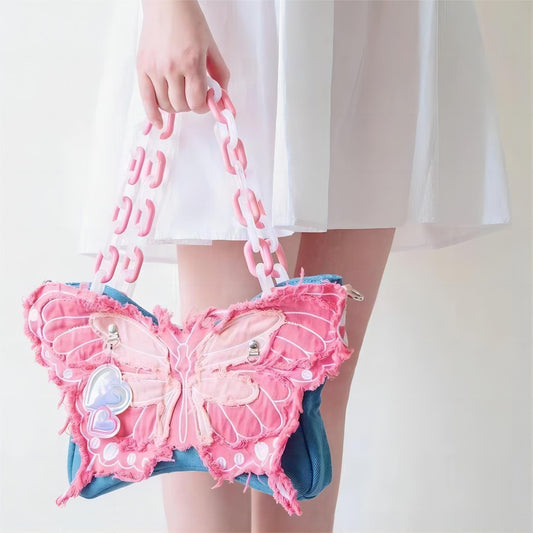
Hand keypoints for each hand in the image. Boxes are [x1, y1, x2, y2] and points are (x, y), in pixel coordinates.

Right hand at [137, 0, 230, 127]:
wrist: (166, 3)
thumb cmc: (190, 21)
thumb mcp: (211, 46)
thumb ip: (220, 74)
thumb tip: (223, 97)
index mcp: (191, 62)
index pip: (197, 101)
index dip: (203, 106)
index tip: (205, 101)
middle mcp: (171, 68)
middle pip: (181, 106)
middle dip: (190, 106)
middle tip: (193, 96)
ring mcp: (155, 69)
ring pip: (166, 105)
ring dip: (175, 107)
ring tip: (179, 97)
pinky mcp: (142, 67)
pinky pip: (146, 99)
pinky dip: (153, 114)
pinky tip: (159, 122)